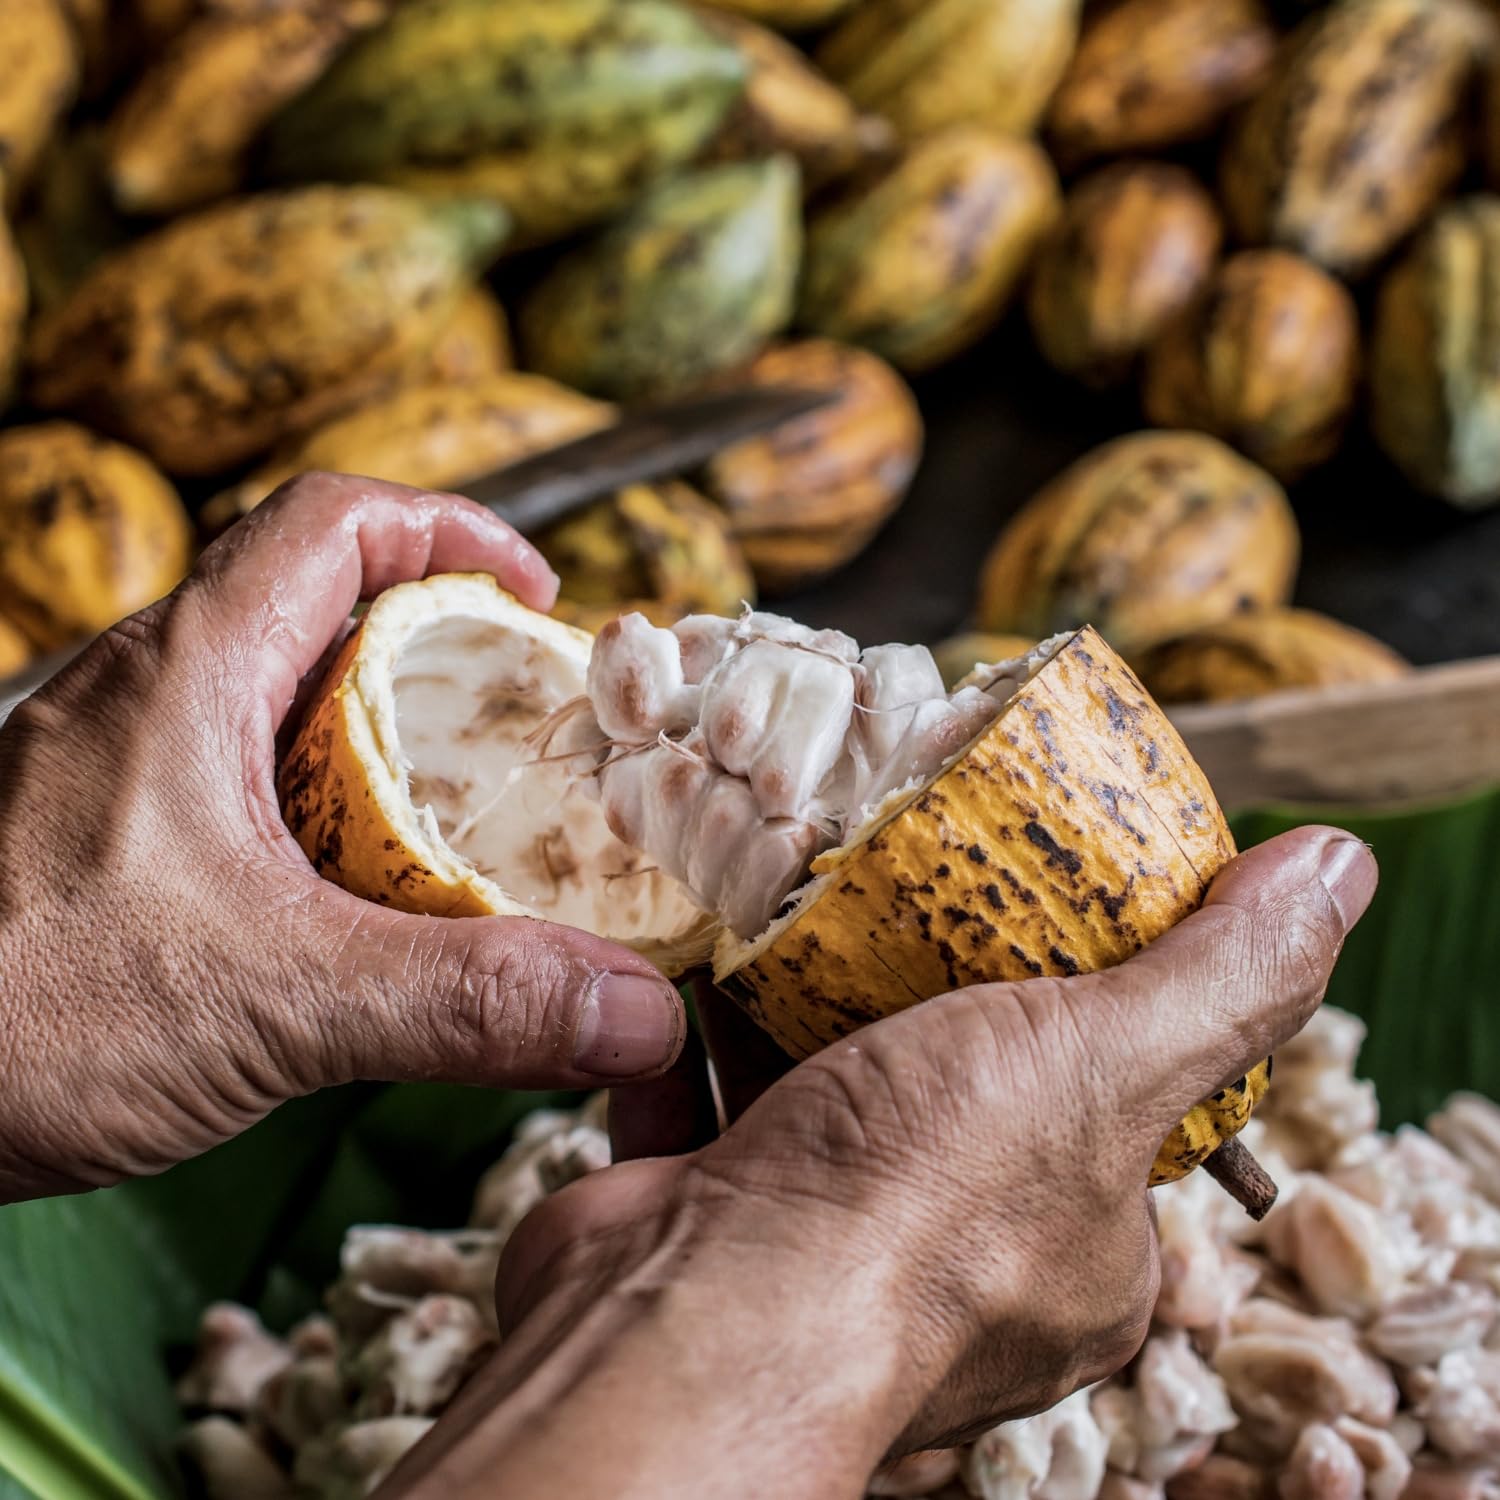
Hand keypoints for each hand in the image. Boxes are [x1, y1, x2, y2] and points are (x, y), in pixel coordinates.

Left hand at [0, 473, 686, 1202]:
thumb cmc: (8, 1016)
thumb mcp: (275, 1003)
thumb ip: (464, 1002)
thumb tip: (630, 1007)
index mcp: (186, 672)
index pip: (333, 520)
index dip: (451, 528)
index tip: (535, 590)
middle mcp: (142, 692)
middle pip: (314, 600)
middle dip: (434, 642)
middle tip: (517, 719)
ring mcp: (112, 764)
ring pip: (271, 692)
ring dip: (374, 729)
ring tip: (457, 808)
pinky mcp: (98, 835)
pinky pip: (231, 775)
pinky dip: (315, 803)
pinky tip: (349, 893)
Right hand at [382, 826, 1375, 1499]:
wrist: (689, 1320)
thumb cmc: (916, 1210)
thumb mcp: (1101, 1065)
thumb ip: (1217, 981)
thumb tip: (1333, 871)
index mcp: (1087, 1255)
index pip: (1118, 1104)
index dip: (1096, 997)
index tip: (1053, 907)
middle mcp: (962, 1265)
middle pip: (966, 1081)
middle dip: (938, 985)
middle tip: (918, 881)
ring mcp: (829, 1238)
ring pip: (835, 1082)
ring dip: (817, 994)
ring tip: (811, 894)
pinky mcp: (720, 1207)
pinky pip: (722, 1090)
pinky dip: (714, 1022)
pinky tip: (712, 950)